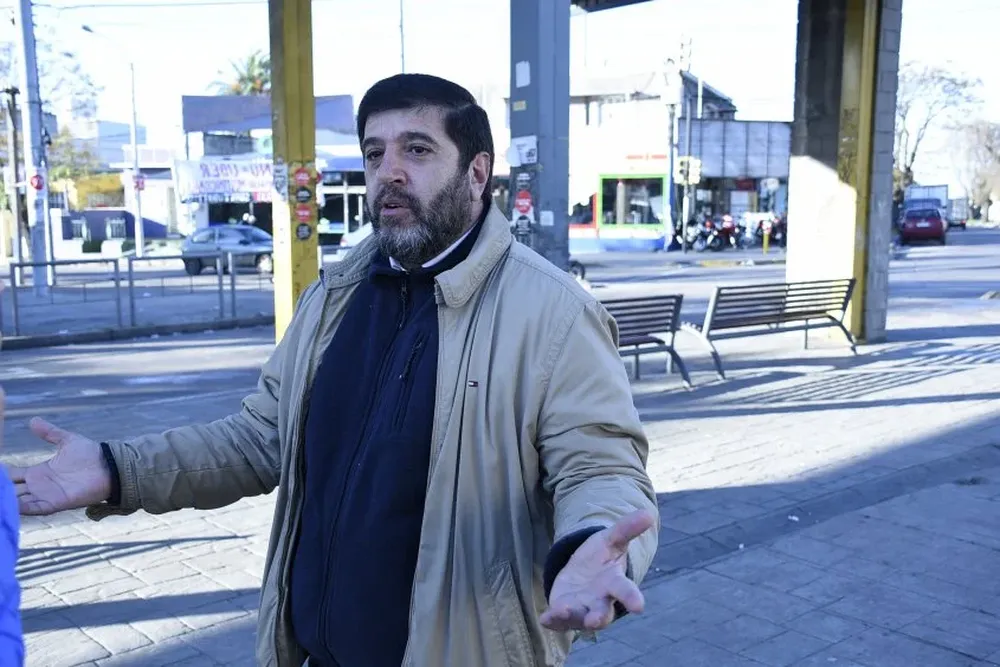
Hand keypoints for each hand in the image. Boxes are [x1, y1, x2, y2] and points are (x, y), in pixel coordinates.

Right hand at [5, 414, 111, 515]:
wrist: (109, 465)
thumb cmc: (90, 454)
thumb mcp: (66, 440)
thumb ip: (49, 433)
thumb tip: (32, 420)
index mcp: (38, 472)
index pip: (11, 475)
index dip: (1, 474)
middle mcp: (38, 485)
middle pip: (10, 490)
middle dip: (0, 489)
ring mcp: (45, 495)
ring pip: (17, 500)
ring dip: (6, 499)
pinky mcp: (55, 503)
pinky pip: (34, 508)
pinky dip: (21, 508)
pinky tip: (9, 506)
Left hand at [540, 510, 654, 631]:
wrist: (583, 571)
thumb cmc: (602, 557)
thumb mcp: (612, 539)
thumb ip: (627, 528)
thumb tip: (649, 513)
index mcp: (615, 584)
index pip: (625, 591)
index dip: (632, 598)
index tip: (639, 606)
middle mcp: (600, 602)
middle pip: (603, 614)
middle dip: (599, 618)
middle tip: (595, 621)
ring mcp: (581, 609)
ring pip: (578, 618)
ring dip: (571, 616)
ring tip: (562, 610)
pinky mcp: (563, 612)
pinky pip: (558, 621)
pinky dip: (552, 621)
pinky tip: (544, 619)